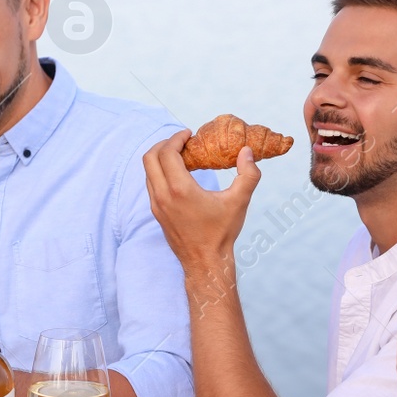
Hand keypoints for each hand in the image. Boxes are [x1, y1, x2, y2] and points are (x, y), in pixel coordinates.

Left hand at [142, 132, 260, 271]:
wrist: (205, 262)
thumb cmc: (222, 232)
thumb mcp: (239, 201)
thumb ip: (248, 174)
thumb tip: (247, 151)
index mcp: (180, 190)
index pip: (166, 153)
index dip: (176, 138)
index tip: (188, 134)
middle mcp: (162, 196)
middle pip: (149, 158)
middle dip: (163, 144)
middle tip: (180, 141)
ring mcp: (156, 205)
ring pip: (147, 172)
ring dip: (160, 159)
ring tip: (180, 156)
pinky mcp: (156, 213)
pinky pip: (151, 184)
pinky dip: (159, 172)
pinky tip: (177, 175)